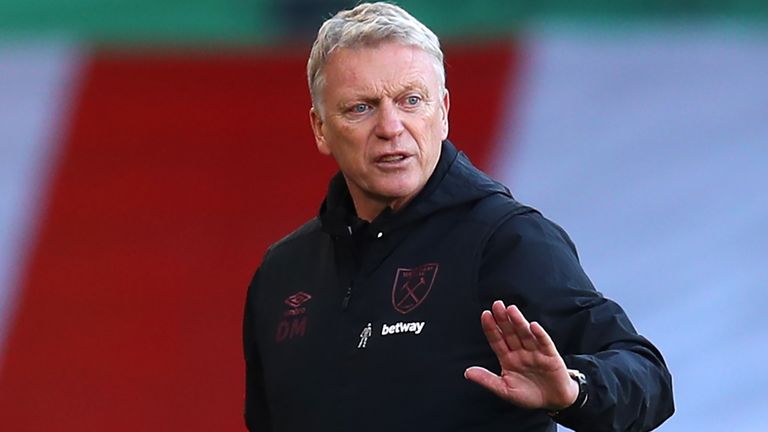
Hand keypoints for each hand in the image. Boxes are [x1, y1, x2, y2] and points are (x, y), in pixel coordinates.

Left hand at [464, 300, 578, 410]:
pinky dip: (539, 335)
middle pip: (510, 333)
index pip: (497, 340)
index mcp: (508, 358)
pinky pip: (544, 343)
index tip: (485, 315)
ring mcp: (535, 352)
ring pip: (525, 335)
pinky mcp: (550, 356)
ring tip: (511, 310)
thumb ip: (487, 380)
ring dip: (519, 322)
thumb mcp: (504, 390)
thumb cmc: (528, 395)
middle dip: (503, 319)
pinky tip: (533, 326)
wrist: (553, 401)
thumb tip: (467, 372)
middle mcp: (520, 352)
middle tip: (497, 305)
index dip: (491, 328)